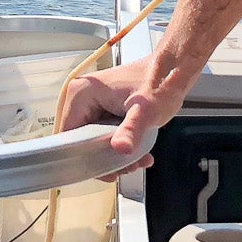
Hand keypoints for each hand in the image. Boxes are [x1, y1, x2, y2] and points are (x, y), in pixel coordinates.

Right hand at [56, 55, 196, 174]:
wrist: (174, 70)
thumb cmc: (160, 82)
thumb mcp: (145, 111)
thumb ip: (132, 130)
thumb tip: (120, 148)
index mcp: (81, 94)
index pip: (68, 136)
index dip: (84, 158)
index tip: (106, 171)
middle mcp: (81, 98)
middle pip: (81, 141)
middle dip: (104, 159)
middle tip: (126, 168)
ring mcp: (92, 103)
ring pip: (94, 140)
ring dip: (115, 155)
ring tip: (137, 161)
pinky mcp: (104, 108)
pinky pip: (104, 134)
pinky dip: (120, 144)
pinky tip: (139, 153)